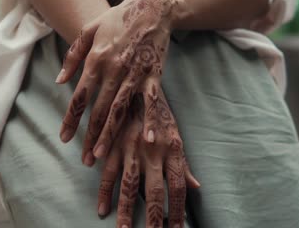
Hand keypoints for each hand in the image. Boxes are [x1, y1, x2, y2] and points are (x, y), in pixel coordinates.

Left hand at [56, 0, 193, 164]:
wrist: (151, 7)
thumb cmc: (117, 19)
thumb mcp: (89, 30)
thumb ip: (73, 56)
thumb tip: (60, 81)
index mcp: (96, 60)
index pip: (79, 97)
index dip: (71, 119)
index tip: (64, 139)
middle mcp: (113, 70)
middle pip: (99, 110)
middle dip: (90, 136)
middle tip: (84, 159)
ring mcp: (135, 74)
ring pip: (120, 110)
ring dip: (110, 135)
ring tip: (101, 156)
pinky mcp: (153, 75)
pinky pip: (151, 101)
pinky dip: (150, 120)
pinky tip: (147, 139)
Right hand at [97, 91, 199, 227]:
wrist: (137, 83)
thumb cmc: (159, 112)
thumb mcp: (176, 135)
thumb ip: (184, 163)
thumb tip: (196, 187)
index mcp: (172, 149)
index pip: (178, 187)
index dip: (178, 210)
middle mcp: (152, 152)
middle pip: (154, 191)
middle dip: (154, 218)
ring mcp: (131, 149)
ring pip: (129, 186)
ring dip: (126, 210)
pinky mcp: (113, 145)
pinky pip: (107, 172)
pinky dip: (104, 192)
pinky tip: (102, 209)